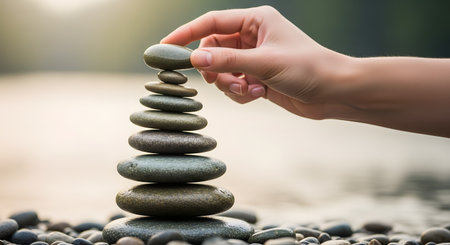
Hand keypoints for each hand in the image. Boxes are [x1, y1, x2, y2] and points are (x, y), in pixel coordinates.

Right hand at [161, 6, 349, 119]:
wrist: (333, 92)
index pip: (211, 22)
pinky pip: (234, 84)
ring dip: (230, 84)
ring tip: (249, 90)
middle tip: (221, 81)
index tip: (165, 46)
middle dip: (216, 69)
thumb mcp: (265, 63)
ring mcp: (254, 58)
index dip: (186, 34)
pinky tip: (258, 95)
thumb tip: (195, 59)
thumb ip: (228, 60)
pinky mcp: (258, 77)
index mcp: (255, 20)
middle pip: (214, 49)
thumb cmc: (308, 68)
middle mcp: (252, 36)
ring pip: (222, 70)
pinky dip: (240, 92)